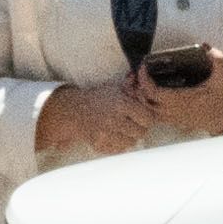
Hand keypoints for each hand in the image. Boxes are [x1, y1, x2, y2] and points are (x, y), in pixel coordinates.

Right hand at [34, 75, 154, 163]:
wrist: (74, 111)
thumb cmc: (98, 98)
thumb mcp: (114, 89)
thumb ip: (131, 86)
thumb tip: (143, 73)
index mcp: (121, 104)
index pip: (147, 118)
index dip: (147, 118)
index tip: (143, 117)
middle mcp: (114, 120)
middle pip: (140, 132)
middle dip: (139, 128)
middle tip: (134, 124)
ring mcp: (106, 135)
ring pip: (130, 143)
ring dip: (129, 138)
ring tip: (123, 130)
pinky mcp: (100, 145)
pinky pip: (118, 150)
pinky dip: (119, 145)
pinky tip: (114, 136)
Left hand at [136, 43, 222, 137]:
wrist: (222, 119)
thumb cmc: (221, 99)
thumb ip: (218, 61)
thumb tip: (207, 48)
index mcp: (181, 100)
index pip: (153, 92)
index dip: (144, 79)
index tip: (143, 66)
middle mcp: (172, 110)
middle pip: (144, 100)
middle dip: (138, 85)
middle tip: (140, 70)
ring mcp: (170, 117)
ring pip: (145, 108)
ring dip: (140, 94)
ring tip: (141, 79)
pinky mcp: (170, 120)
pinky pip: (150, 114)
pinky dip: (145, 103)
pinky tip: (148, 91)